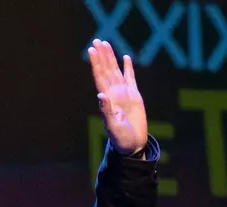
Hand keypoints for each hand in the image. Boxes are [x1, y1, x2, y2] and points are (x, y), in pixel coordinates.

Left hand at [87, 39, 147, 154]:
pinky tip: (125, 57)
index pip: (100, 77)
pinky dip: (128, 68)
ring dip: (111, 58)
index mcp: (108, 100)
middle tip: (97, 41)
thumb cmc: (121, 140)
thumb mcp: (114, 126)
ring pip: (116, 71)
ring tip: (106, 44)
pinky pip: (131, 78)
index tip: (91, 50)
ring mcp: (124, 94)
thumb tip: (101, 94)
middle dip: (102, 56)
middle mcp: (114, 94)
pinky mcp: (135, 96)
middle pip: (106, 70)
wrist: (132, 146)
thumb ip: (107, 111)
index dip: (96, 63)